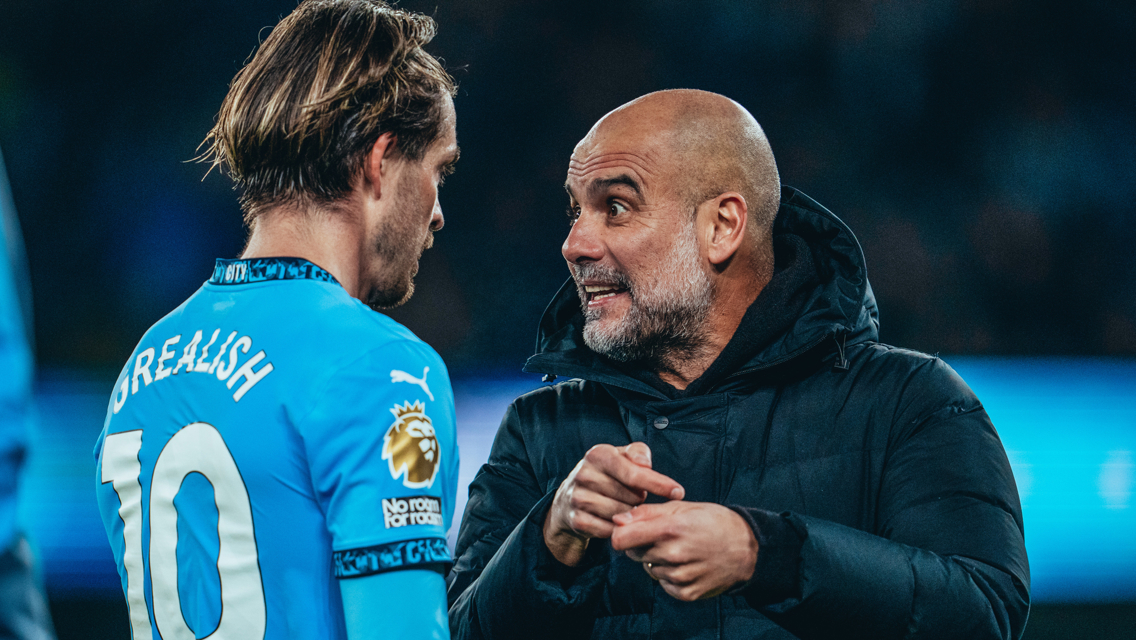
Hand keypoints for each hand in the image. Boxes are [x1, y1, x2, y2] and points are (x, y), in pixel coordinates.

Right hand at [543, 443, 684, 565]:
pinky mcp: (576, 520)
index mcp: (598, 454)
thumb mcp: (621, 456)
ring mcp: (578, 498)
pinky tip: (619, 521)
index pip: (633, 472)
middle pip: (631, 496)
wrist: (570, 498)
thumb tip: (646, 465)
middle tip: (635, 496)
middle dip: (640, 498)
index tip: (678, 492)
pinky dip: (619, 528)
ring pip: (621, 514)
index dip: (658, 483)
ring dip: (631, 514)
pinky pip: (609, 530)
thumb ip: (638, 453)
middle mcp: (584, 474)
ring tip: (627, 506)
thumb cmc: (607, 474)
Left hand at [610, 501, 757, 600]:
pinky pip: (664, 585)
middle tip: (667, 538)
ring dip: (659, 561)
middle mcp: (673, 554)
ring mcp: (681, 576)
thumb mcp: (682, 507)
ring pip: (650, 569)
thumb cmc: (714, 522)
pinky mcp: (687, 592)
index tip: (627, 531)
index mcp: (670, 528)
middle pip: (635, 554)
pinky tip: (688, 565)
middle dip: (644, 545)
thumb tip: (617, 519)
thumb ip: (647, 513)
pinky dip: (670, 577)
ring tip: (682, 550)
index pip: (622, 538)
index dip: (620, 534)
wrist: (748, 548)